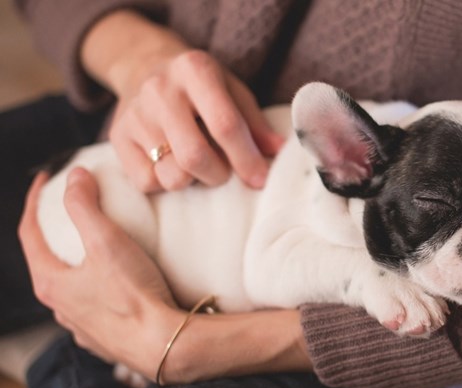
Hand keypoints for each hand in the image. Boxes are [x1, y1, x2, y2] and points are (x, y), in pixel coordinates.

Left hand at [19, 169, 311, 381]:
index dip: (34, 201)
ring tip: (96, 246)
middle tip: (71, 211)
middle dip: (55, 233)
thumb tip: (75, 176)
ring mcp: (81, 324)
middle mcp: (60, 307)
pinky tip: (115, 282)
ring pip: (71, 286)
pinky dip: (97, 286)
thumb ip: (86, 206)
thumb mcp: (107, 241)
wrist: (163, 343)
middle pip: (47, 260)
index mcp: (51, 283)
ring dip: (77, 262)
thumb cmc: (133, 294)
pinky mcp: (104, 336)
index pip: (29, 233)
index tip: (46, 180)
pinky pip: (93, 305)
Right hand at [82, 11, 283, 191]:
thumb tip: (280, 151)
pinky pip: (146, 182)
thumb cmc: (200, 86)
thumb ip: (255, 123)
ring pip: (171, 175)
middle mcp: (160, 90)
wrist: (143, 65)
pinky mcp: (117, 137)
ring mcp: (134, 114)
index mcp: (195, 70)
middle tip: (224, 172)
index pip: (225, 124)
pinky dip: (165, 182)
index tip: (260, 179)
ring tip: (197, 164)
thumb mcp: (232, 91)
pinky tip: (171, 164)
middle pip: (194, 156)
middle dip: (219, 174)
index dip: (246, 158)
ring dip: (193, 180)